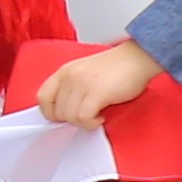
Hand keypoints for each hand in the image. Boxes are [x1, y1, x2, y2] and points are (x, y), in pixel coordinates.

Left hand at [39, 39, 161, 128]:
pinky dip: (91, 123)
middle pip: (56, 112)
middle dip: (72, 120)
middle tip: (87, 115)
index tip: (64, 117)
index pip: (42, 97)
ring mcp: (82, 83)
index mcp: (65, 71)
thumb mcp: (85, 73)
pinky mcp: (96, 92)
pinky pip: (83, 118)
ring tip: (96, 115)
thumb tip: (64, 113)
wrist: (138, 58)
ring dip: (83, 123)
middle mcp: (70, 76)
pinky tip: (101, 117)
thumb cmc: (118, 67)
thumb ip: (71, 88)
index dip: (51, 112)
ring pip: (69, 117)